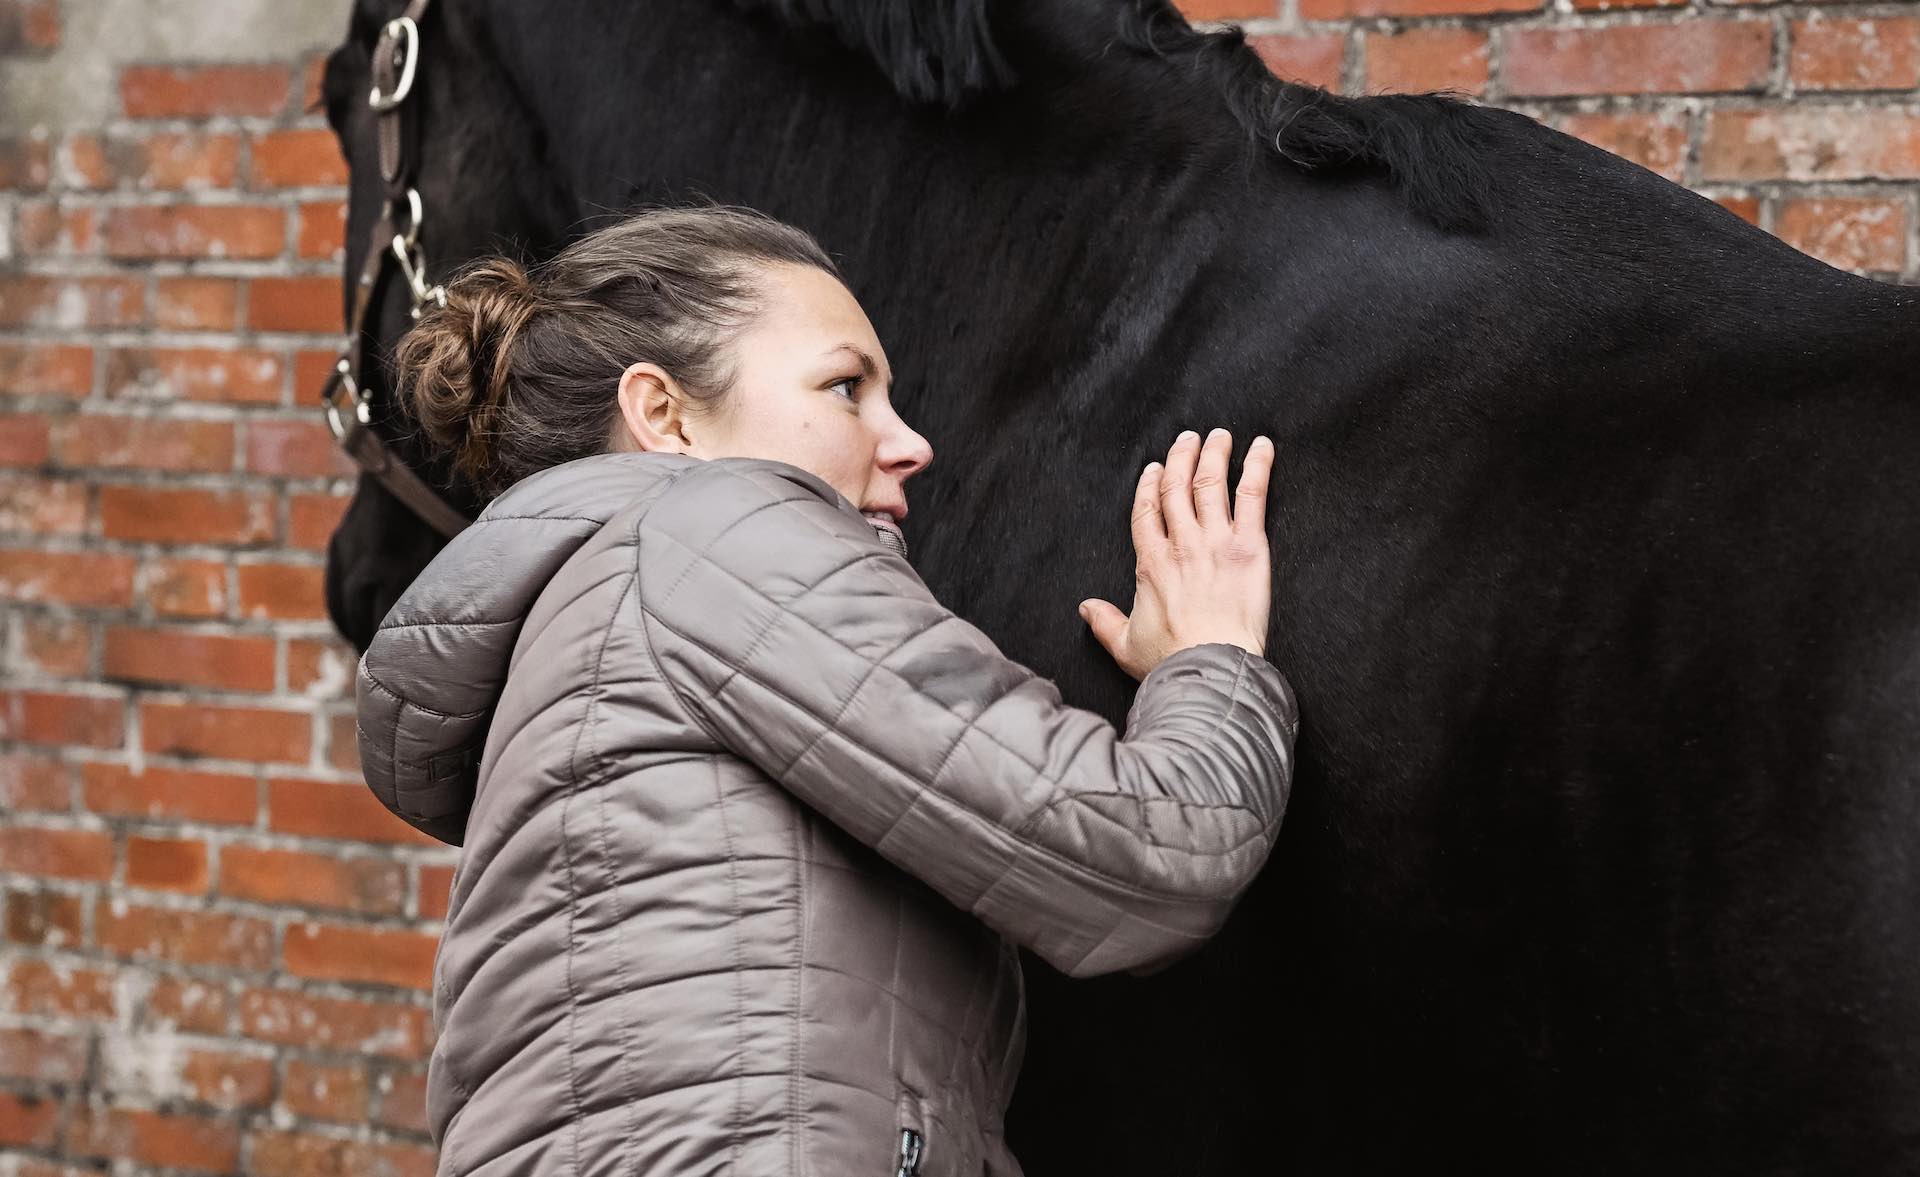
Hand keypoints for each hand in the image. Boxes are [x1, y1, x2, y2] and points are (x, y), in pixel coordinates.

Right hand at [1080, 429, 1273, 681]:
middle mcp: (1180, 543)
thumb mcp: (1125, 645)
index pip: (1146, 509)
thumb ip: (1104, 623)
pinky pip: (1253, 495)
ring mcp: (1214, 540)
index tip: (1154, 468)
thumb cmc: (1170, 661)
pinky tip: (1262, 447)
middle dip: (1181, 457)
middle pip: (1176, 486)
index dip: (1149, 484)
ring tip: (1220, 436)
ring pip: (1210, 482)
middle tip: (1188, 439)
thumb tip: (1086, 608)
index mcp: (1150, 562)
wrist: (1209, 668)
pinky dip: (1258, 467)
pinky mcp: (1248, 545)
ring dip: (1215, 454)